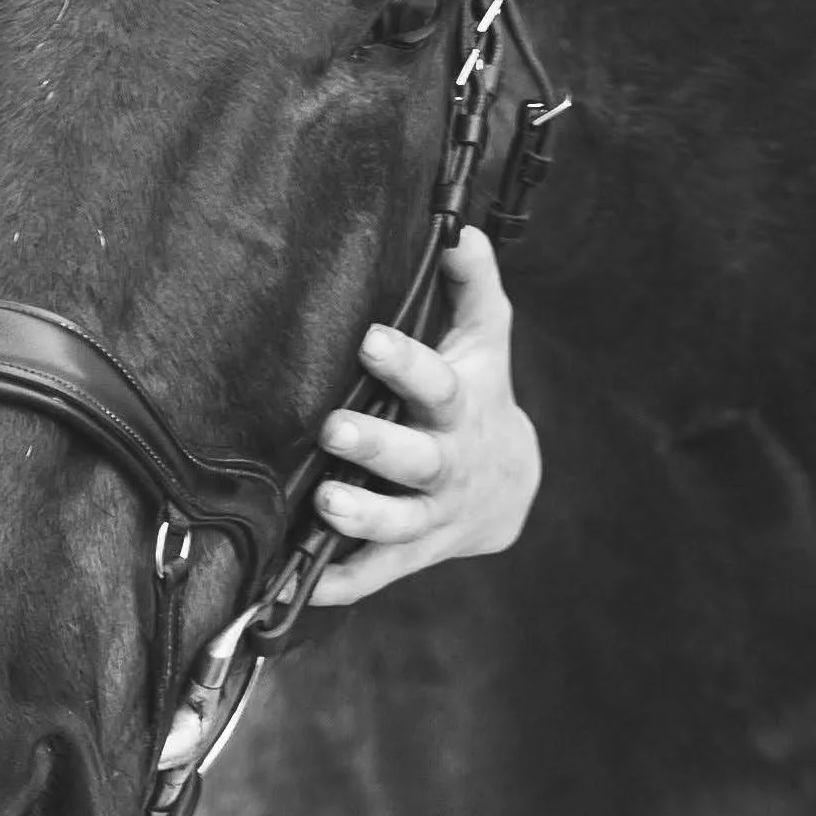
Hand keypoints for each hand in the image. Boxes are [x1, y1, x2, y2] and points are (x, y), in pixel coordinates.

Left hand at [308, 226, 540, 606]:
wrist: (510, 485)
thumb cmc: (480, 395)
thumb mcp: (486, 338)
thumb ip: (473, 285)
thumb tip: (463, 229)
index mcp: (460, 408)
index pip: (438, 383)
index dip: (407, 365)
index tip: (373, 341)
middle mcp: (447, 464)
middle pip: (418, 459)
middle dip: (377, 446)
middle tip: (334, 428)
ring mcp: (431, 514)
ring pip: (400, 523)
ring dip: (362, 517)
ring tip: (324, 504)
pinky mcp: (413, 552)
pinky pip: (378, 574)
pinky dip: (345, 582)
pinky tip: (305, 586)